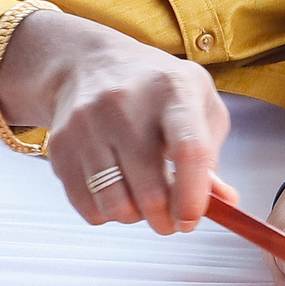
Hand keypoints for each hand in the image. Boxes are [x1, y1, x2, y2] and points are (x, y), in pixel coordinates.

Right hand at [0, 9, 229, 233]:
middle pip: (150, 189)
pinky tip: (116, 191)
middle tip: (172, 221)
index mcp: (173, 91)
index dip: (194, 196)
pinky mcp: (60, 145)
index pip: (189, 151)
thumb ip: (212, 154)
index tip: (192, 220)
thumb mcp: (198, 103)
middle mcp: (126, 105)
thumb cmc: (157, 89)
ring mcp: (87, 125)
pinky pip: (87, 206)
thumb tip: (225, 203)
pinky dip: (106, 213)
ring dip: (135, 218)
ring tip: (142, 201)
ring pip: (115, 205)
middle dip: (166, 220)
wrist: (90, 63)